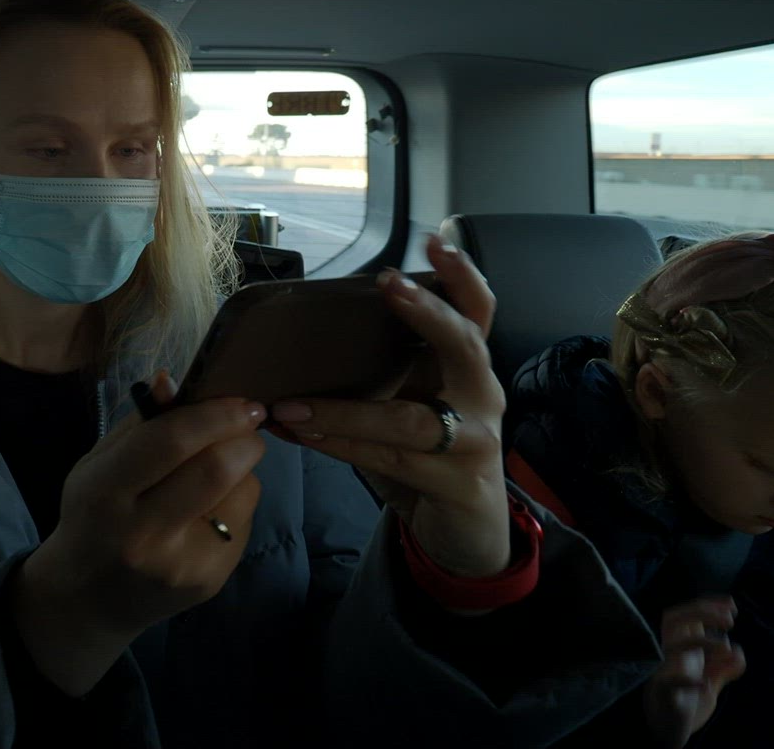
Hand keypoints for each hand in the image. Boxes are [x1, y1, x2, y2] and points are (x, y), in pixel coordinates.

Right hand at [9, 374, 266, 694]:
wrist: (89, 598)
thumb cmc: (93, 516)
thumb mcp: (98, 466)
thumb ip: (139, 424)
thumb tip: (174, 381)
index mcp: (106, 494)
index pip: (171, 441)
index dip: (215, 414)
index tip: (241, 401)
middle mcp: (143, 534)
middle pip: (218, 468)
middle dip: (244, 436)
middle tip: (245, 423)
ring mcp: (181, 565)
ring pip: (242, 493)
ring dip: (242, 469)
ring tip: (216, 471)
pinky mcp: (210, 582)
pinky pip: (246, 522)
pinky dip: (237, 502)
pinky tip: (209, 509)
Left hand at [267, 235, 510, 576]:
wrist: (467, 534)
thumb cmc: (428, 457)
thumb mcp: (411, 405)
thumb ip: (380, 372)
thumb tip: (304, 339)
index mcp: (468, 368)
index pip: (477, 311)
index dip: (461, 275)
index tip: (436, 240)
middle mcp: (481, 396)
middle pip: (467, 344)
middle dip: (427, 312)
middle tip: (389, 284)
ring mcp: (475, 443)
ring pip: (411, 419)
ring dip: (345, 411)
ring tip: (291, 405)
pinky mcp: (458, 485)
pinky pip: (393, 462)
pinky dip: (343, 447)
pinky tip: (304, 436)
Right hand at [644, 596, 746, 747]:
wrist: (669, 733)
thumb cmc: (687, 703)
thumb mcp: (711, 684)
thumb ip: (725, 668)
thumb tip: (739, 652)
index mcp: (681, 649)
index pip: (688, 616)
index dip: (708, 605)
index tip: (732, 605)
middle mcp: (669, 655)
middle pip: (674, 620)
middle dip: (701, 612)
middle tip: (731, 619)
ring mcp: (664, 672)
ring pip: (671, 646)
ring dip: (700, 641)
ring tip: (727, 648)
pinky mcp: (662, 693)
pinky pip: (668, 681)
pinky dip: (686, 680)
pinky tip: (705, 683)